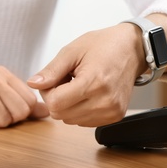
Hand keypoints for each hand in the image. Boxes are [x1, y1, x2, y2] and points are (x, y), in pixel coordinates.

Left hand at [27, 23, 146, 126]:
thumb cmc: (104, 45)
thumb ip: (51, 70)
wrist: (133, 49)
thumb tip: (34, 84)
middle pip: (61, 115)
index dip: (48, 91)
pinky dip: (80, 110)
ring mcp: (112, 111)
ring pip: (71, 121)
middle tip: (68, 79)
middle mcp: (105, 101)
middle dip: (57, 98)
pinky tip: (89, 93)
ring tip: (80, 85)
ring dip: (69, 105)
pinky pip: (84, 122)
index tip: (56, 79)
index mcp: (94, 82)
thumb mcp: (73, 50)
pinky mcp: (115, 116)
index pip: (55, 104)